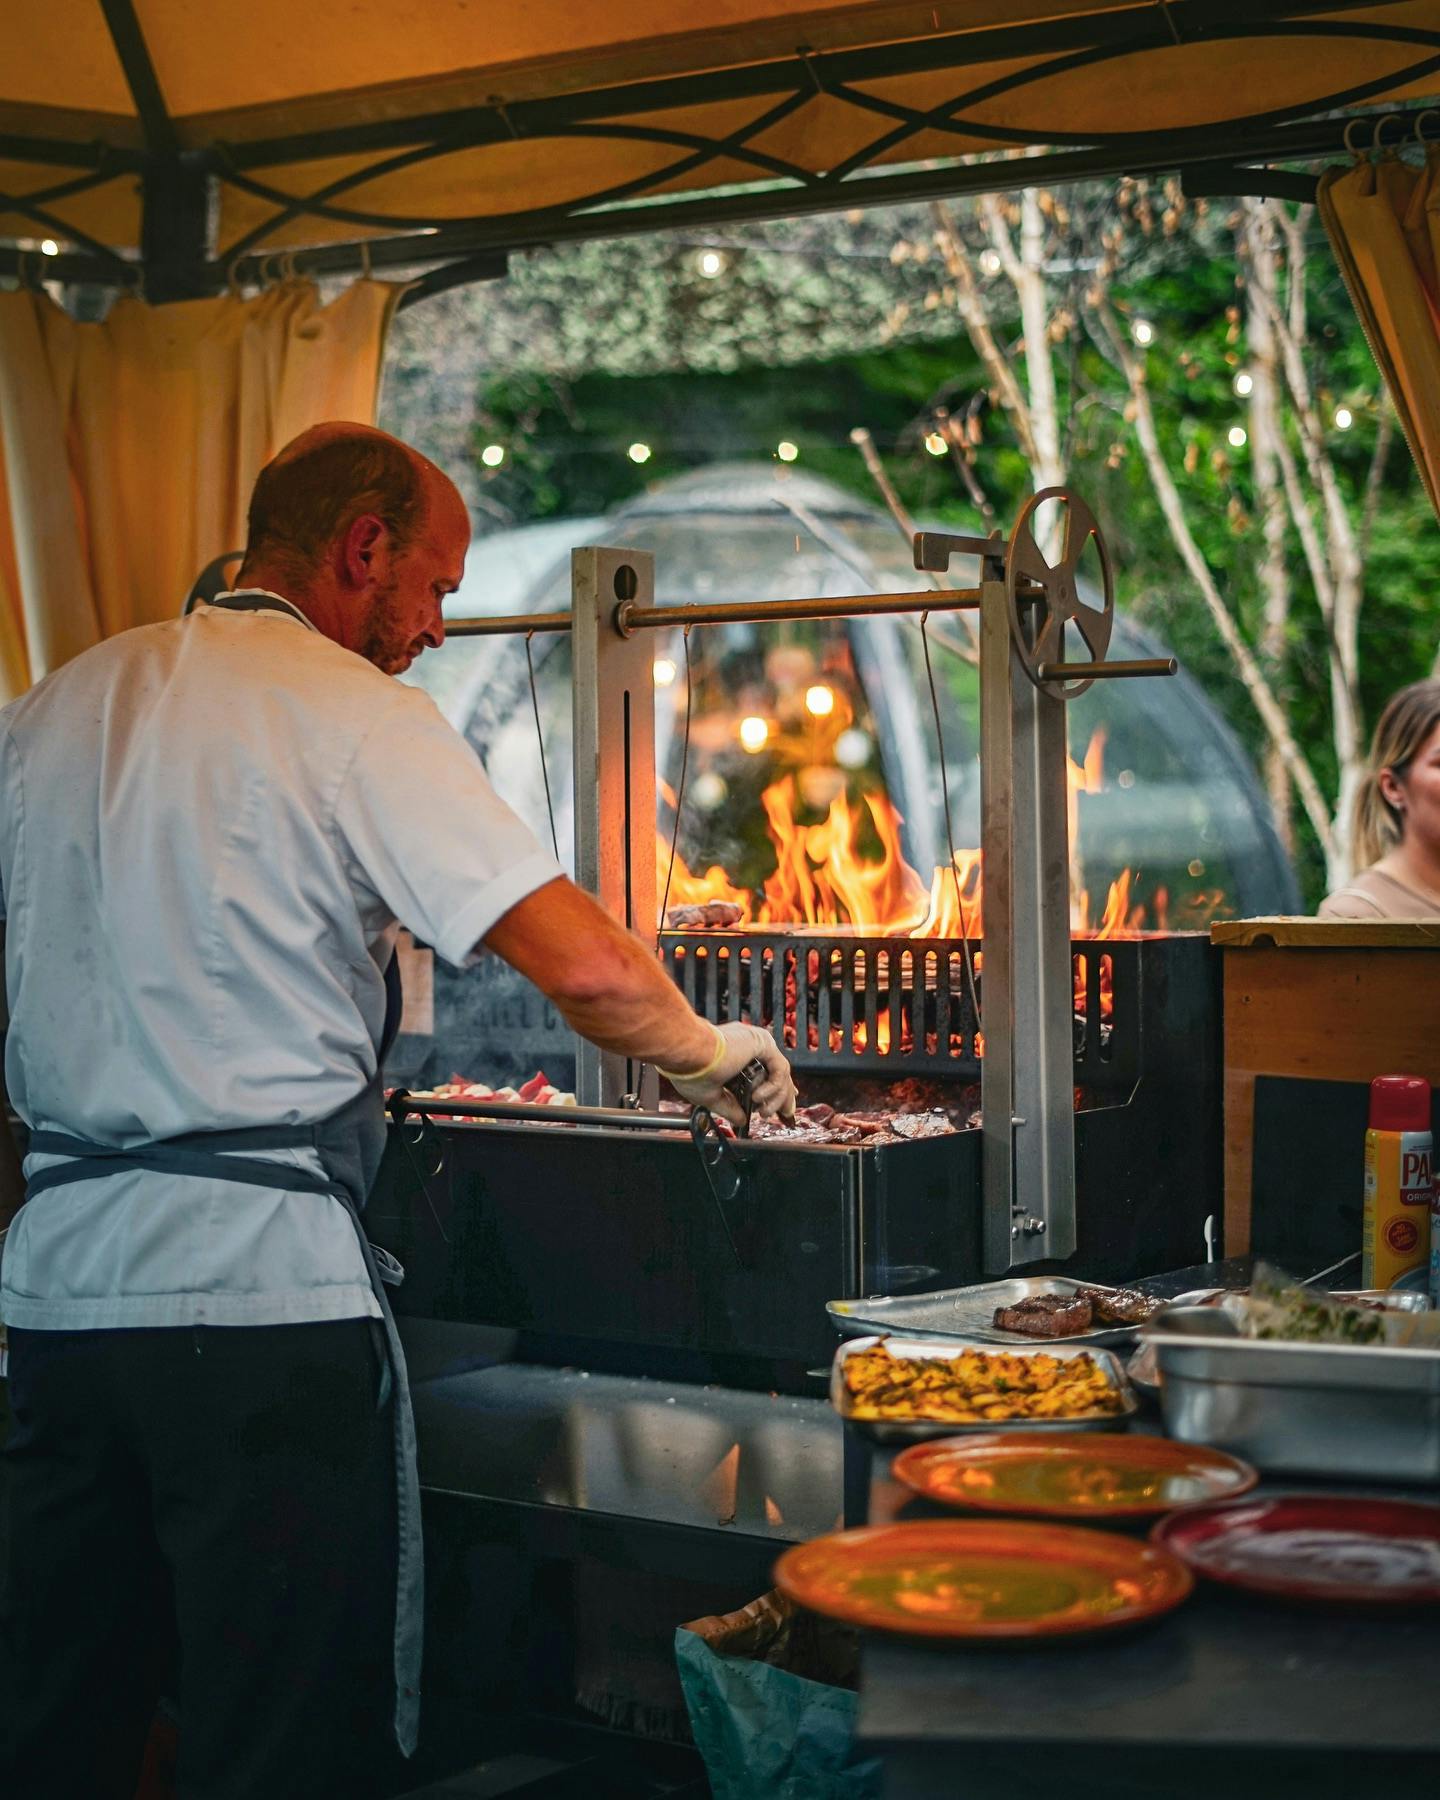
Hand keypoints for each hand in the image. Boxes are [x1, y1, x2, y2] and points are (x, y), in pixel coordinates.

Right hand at [660, 1022, 796, 1129]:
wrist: (687, 1055)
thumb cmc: (689, 1070)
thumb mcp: (711, 1097)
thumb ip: (729, 1107)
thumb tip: (741, 1120)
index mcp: (732, 1054)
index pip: (760, 1072)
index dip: (772, 1089)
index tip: (775, 1105)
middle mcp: (746, 1046)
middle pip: (775, 1072)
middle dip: (784, 1095)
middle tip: (785, 1113)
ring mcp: (755, 1043)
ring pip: (780, 1073)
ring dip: (777, 1098)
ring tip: (764, 1112)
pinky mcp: (762, 1043)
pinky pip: (780, 1069)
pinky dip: (773, 1087)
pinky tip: (758, 1097)